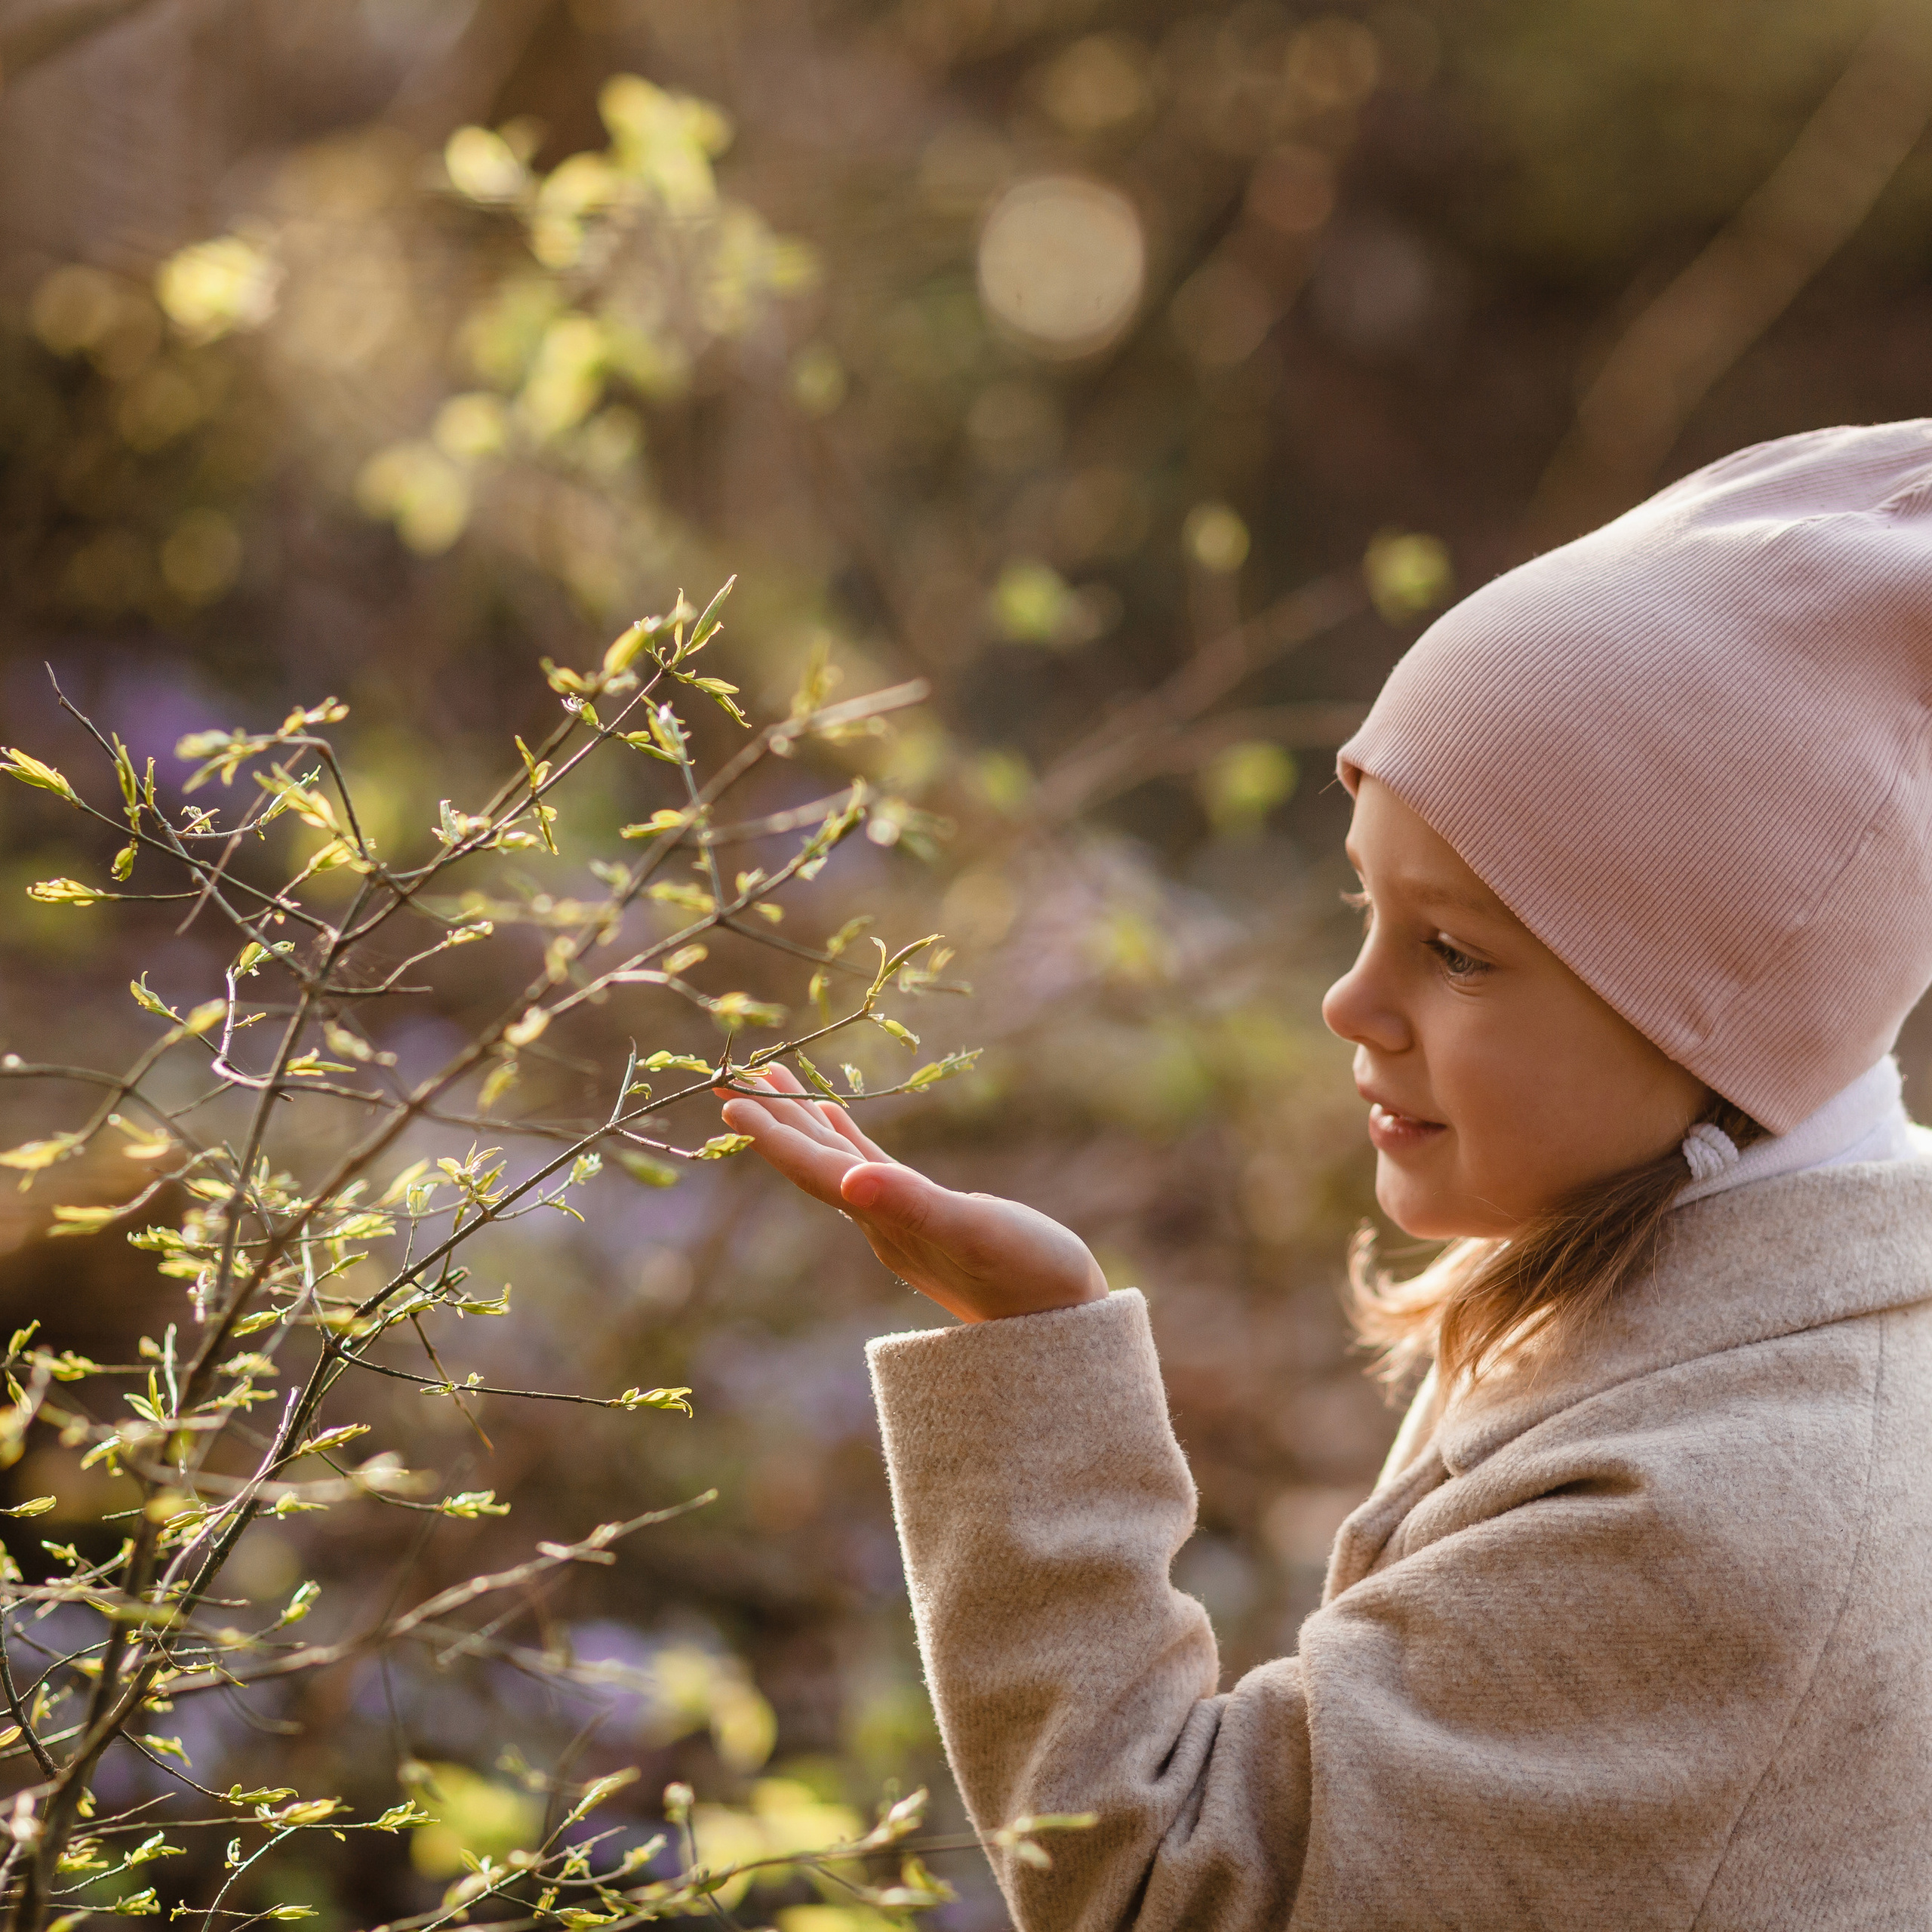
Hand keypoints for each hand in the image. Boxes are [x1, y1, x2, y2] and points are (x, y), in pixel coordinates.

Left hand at [717, 1067, 1108, 1323]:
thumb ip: (914, 1207)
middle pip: (813, 1164)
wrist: (1062, 1325)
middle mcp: (881, 1222)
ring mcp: (901, 1221)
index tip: (732, 1101)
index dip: (775, 1136)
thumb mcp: (974, 1234)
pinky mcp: (927, 1215)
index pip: (817, 1172)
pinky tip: (833, 1117)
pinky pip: (870, 1166)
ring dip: (802, 1124)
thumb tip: (853, 1183)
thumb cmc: (1030, 1278)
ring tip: (771, 1081)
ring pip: (836, 1161)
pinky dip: (846, 1138)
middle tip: (733, 1078)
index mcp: (886, 1223)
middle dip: (774, 1122)